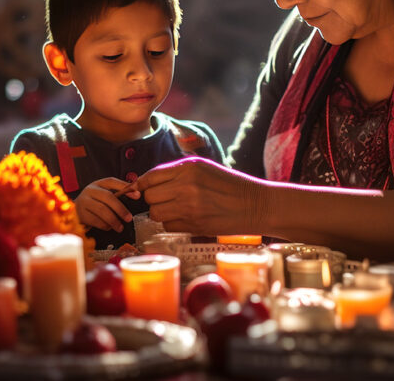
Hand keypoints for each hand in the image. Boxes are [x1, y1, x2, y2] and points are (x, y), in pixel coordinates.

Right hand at [74, 177, 140, 231]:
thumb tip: (136, 192)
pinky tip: (109, 227)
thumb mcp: (103, 196)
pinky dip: (105, 226)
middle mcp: (89, 190)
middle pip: (108, 197)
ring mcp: (83, 202)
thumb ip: (117, 193)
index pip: (112, 181)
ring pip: (102, 210)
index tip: (137, 195)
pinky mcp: (80, 214)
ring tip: (120, 227)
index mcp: (97, 184)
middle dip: (120, 208)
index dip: (125, 187)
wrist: (74, 212)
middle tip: (128, 218)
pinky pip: (96, 221)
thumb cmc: (93, 204)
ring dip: (114, 220)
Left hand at [135, 157, 259, 234]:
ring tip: (176, 209)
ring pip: (155, 213)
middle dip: (153, 199)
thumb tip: (145, 182)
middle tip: (165, 199)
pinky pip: (169, 226)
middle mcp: (186, 185)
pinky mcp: (194, 225)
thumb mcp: (203, 168)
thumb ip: (176, 172)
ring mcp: (189, 206)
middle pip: (149, 196)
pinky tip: (188, 218)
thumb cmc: (228, 184)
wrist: (255, 204)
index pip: (150, 176)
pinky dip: (173, 224)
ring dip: (161, 213)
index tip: (139, 189)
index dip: (140, 184)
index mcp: (188, 167)